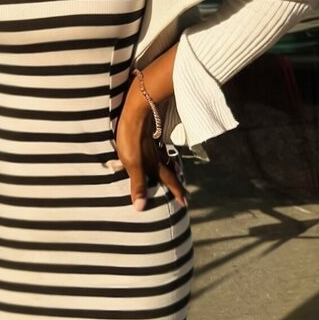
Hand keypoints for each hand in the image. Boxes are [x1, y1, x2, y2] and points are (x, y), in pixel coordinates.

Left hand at [111, 95, 187, 209]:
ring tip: (177, 175)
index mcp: (155, 165)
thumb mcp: (132, 164)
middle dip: (177, 183)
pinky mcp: (148, 136)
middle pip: (170, 172)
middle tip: (186, 193)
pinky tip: (159, 153)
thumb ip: (137, 185)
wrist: (137, 111)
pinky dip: (162, 156)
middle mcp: (157, 157)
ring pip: (165, 160)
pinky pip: (158, 150)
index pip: (169, 181)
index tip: (186, 203)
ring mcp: (153, 146)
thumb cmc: (132, 139)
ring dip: (171, 169)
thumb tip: (141, 208)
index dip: (176, 192)